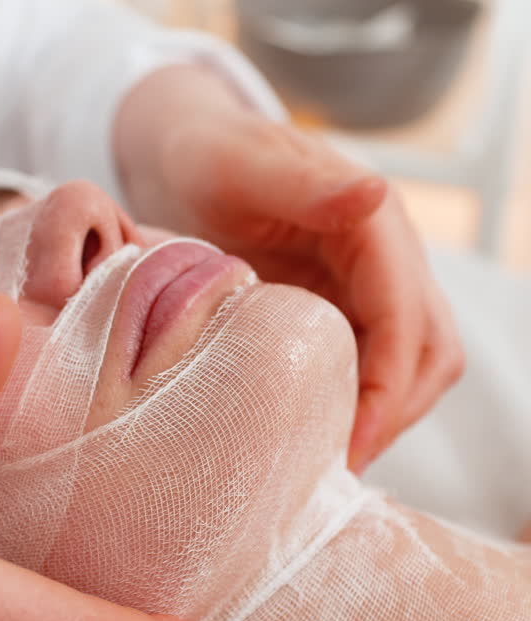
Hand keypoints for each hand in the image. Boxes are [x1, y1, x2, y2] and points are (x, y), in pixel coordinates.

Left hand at [115, 66, 463, 469]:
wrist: (191, 153)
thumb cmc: (210, 155)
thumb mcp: (242, 164)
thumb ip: (303, 184)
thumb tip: (376, 194)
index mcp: (373, 222)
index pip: (406, 316)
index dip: (388, 385)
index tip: (353, 442)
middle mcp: (388, 255)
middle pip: (429, 351)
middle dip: (394, 413)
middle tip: (338, 467)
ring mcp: (372, 284)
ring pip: (413, 365)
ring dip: (383, 415)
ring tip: (327, 461)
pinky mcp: (348, 307)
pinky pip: (375, 365)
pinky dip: (360, 404)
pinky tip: (314, 434)